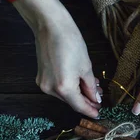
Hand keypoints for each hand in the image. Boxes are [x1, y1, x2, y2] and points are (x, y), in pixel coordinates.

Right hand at [13, 0, 101, 117]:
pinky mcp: (40, 77)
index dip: (90, 110)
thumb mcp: (86, 66)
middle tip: (99, 98)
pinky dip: (68, 86)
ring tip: (91, 87)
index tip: (99, 113)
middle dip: (85, 100)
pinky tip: (78, 81)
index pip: (79, 106)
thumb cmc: (70, 42)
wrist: (50, 26)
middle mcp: (51, 89)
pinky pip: (57, 87)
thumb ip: (91, 86)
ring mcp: (43, 84)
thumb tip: (95, 98)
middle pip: (71, 101)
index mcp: (64, 88)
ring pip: (64, 95)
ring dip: (77, 93)